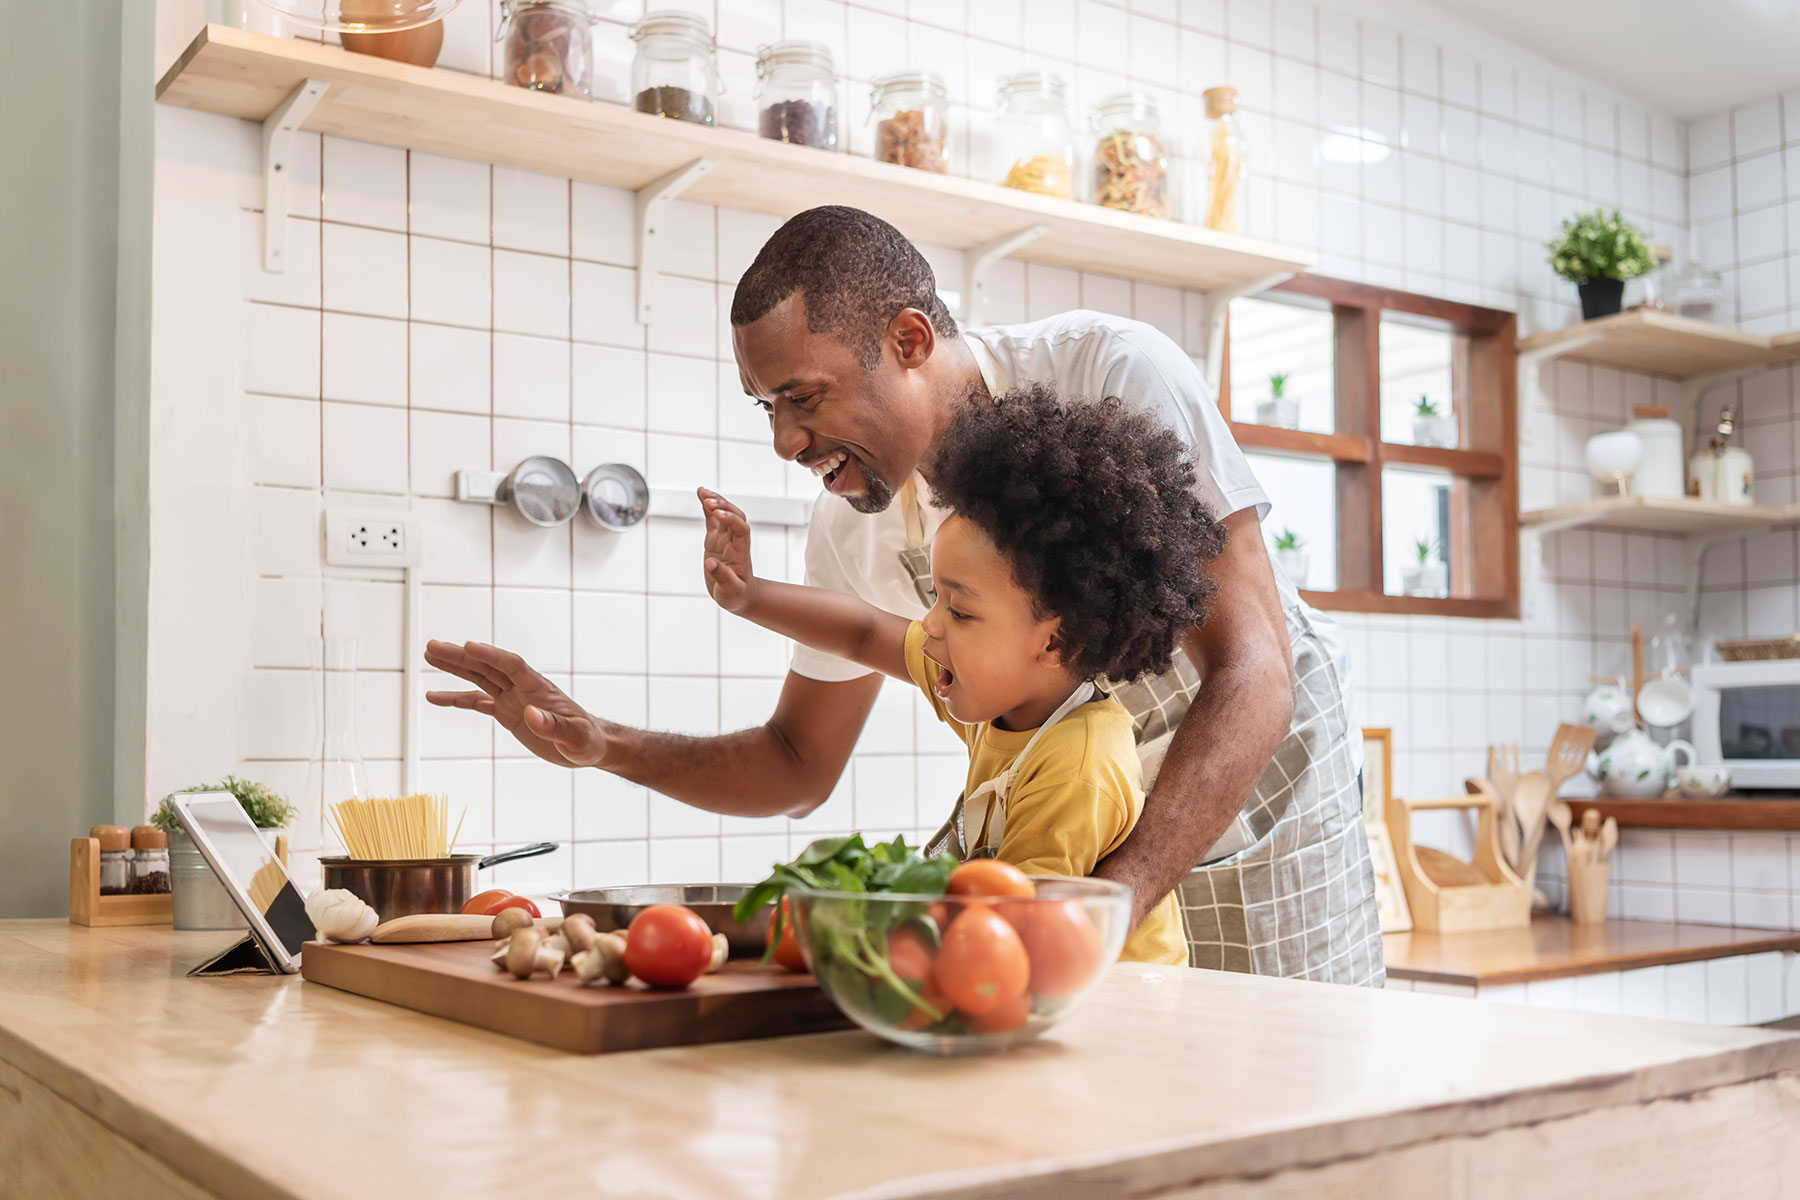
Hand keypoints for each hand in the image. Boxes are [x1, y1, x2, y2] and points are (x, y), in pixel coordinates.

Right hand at [423, 640, 609, 767]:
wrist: (588, 746)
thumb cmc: (585, 741)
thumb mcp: (575, 738)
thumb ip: (554, 726)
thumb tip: (531, 714)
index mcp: (539, 689)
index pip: (512, 665)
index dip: (492, 655)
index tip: (469, 645)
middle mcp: (522, 688)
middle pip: (488, 666)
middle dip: (461, 656)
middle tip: (432, 646)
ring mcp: (513, 698)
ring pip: (479, 678)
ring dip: (455, 667)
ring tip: (429, 656)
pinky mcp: (507, 712)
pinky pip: (476, 702)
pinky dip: (456, 698)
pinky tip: (434, 697)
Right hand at [699, 487, 757, 613]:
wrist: (738, 596)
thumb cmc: (736, 596)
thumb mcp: (730, 592)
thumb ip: (722, 577)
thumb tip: (710, 564)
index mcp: (741, 553)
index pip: (741, 530)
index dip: (732, 520)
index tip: (719, 514)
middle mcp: (735, 542)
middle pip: (735, 517)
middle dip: (723, 506)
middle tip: (708, 500)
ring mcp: (725, 539)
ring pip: (723, 514)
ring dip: (715, 501)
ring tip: (702, 491)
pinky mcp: (715, 539)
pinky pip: (712, 519)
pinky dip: (707, 507)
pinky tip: (700, 495)